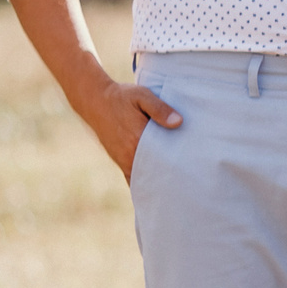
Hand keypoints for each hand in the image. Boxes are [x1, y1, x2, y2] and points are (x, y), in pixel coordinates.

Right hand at [8, 0, 181, 182]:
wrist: (94, 100)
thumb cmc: (121, 97)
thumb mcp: (142, 96)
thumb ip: (160, 109)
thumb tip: (178, 123)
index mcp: (138, 138)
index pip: (163, 161)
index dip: (178, 169)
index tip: (192, 177)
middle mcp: (130, 153)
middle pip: (154, 173)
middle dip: (169, 181)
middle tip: (188, 188)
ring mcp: (123, 158)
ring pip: (142, 178)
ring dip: (156, 184)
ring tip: (176, 192)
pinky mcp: (118, 159)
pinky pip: (131, 177)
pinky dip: (141, 184)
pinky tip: (153, 191)